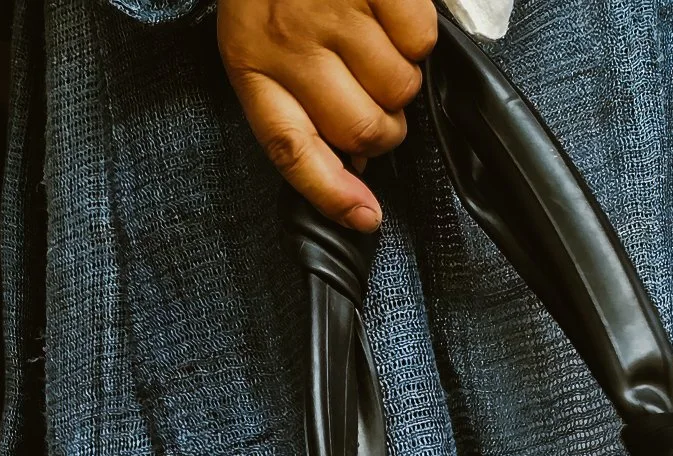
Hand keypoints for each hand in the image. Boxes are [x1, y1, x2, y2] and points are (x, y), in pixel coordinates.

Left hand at [217, 0, 437, 230]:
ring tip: (380, 46)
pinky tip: (393, 14)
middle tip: (378, 102)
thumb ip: (296, 103)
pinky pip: (421, 42)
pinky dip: (418, 35)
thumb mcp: (263, 37)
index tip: (366, 218)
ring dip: (402, 78)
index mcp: (251, 61)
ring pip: (398, 89)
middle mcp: (287, 39)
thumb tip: (352, 171)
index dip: (332, 196)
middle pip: (360, 131)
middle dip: (383, 129)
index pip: (292, 151)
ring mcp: (331, 7)